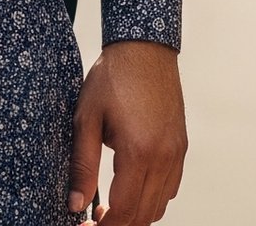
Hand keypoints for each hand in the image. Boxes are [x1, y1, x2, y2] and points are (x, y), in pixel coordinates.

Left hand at [68, 41, 185, 222]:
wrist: (143, 48)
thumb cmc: (113, 78)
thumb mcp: (86, 118)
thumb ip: (82, 164)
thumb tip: (75, 204)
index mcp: (138, 152)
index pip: (124, 211)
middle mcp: (163, 157)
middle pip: (144, 215)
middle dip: (119, 224)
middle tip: (94, 219)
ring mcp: (176, 153)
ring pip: (160, 205)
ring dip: (136, 214)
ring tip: (110, 207)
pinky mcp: (180, 146)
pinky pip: (170, 188)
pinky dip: (153, 198)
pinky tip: (132, 188)